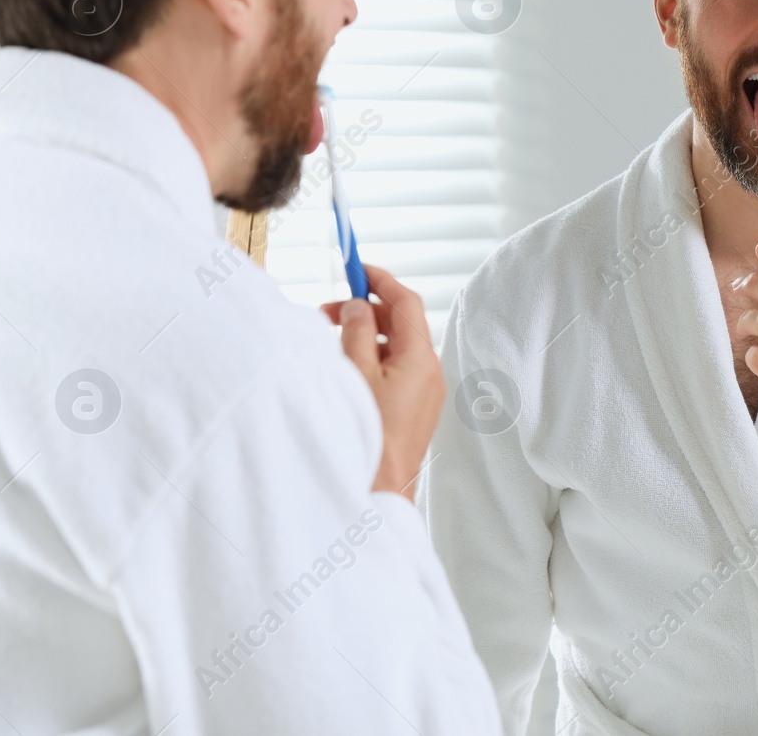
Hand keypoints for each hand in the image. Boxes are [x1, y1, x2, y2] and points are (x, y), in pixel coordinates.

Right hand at [319, 264, 441, 500]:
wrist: (381, 490)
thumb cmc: (368, 435)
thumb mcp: (356, 373)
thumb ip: (357, 332)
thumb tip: (356, 305)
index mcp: (421, 358)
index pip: (406, 303)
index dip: (381, 281)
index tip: (357, 268)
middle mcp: (430, 372)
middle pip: (402, 323)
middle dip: (367, 309)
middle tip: (327, 310)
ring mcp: (425, 392)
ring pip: (397, 348)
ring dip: (367, 335)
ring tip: (331, 339)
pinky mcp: (415, 410)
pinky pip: (397, 371)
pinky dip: (374, 358)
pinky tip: (346, 366)